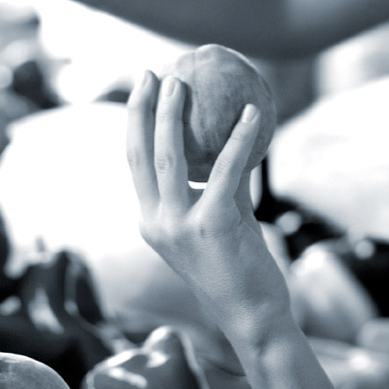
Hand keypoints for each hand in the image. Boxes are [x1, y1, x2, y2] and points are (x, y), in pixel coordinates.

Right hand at [125, 71, 290, 341]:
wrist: (253, 316)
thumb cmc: (240, 268)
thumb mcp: (221, 221)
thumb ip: (220, 185)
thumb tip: (234, 137)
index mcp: (150, 222)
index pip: (134, 164)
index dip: (134, 123)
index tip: (143, 88)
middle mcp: (156, 223)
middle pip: (140, 154)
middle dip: (141, 109)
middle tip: (152, 73)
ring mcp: (181, 226)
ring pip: (170, 158)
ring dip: (173, 114)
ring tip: (182, 82)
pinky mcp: (214, 226)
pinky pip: (227, 170)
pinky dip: (239, 137)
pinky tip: (251, 112)